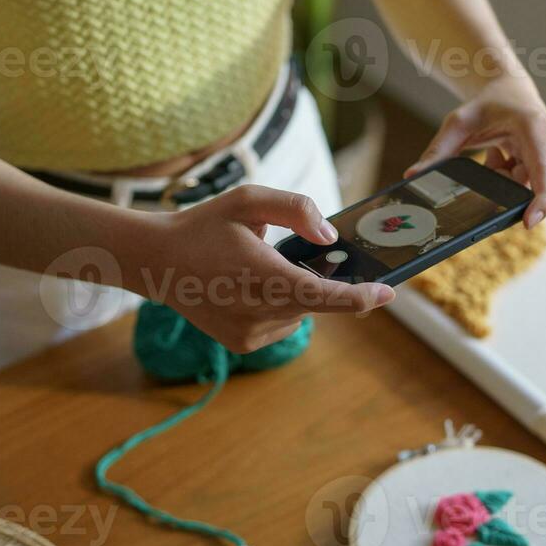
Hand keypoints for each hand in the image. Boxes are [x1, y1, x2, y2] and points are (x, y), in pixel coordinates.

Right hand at [125, 185, 393, 352]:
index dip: (359, 297)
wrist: (157, 263)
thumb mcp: (248, 200)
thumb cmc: (205, 226)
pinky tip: (250, 290)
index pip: (321, 294)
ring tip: (259, 271)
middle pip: (317, 303)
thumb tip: (330, 239)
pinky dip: (281, 307)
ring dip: (298, 294)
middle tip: (310, 259)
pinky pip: (283, 324)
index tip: (388, 292)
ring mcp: (250, 333)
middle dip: (329, 284)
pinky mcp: (244, 344)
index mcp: (261, 274)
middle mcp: (257, 310)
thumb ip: (296, 209)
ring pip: (301, 313)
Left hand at [406, 79, 545, 227]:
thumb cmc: (486, 103)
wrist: (506, 86)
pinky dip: (515, 175)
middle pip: (539, 183)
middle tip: (491, 164)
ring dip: (513, 179)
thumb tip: (413, 175)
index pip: (544, 171)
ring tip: (495, 157)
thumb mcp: (457, 124)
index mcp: (533, 127)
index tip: (528, 222)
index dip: (541, 201)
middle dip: (511, 185)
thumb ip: (437, 151)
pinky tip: (501, 157)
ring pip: (538, 183)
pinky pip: (537, 180)